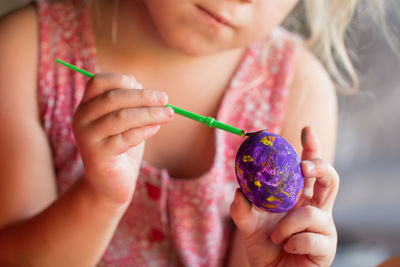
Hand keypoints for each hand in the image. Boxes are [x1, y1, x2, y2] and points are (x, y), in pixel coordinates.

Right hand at [73, 73, 173, 205]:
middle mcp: (81, 119)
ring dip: (149, 113)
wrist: (110, 184)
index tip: (144, 85)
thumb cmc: (121, 148)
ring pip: (121, 117)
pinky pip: (125, 138)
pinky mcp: (97, 155)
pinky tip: (157, 127)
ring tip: (168, 114)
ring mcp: (87, 137)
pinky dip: (144, 130)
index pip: (99, 82)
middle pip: (112, 98)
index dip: (122, 80)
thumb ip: (130, 103)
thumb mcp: (126, 121)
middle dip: (143, 96)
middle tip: (165, 99)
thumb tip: (143, 86)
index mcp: (86, 106)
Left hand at [230, 126, 338, 266]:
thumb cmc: (264, 247)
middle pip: (330, 179)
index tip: (306, 130)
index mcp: (299, 198)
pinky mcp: (326, 248)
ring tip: (276, 236)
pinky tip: (287, 248)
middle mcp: (315, 208)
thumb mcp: (247, 226)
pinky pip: (312, 238)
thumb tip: (238, 191)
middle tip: (304, 166)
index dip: (311, 149)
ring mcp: (324, 228)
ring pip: (314, 213)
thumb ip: (241, 210)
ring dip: (289, 224)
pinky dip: (294, 242)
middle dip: (320, 167)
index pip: (309, 169)